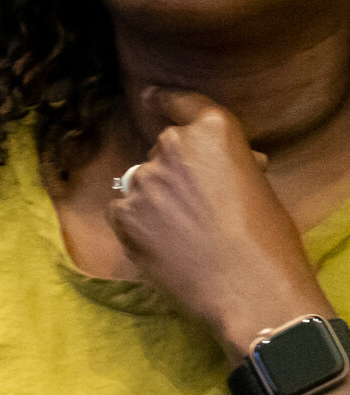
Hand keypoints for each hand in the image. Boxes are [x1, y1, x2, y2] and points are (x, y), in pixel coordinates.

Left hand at [109, 88, 330, 357]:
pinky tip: (165, 248)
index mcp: (212, 132)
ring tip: (186, 237)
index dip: (164, 100)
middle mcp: (172, 145)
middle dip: (176, 173)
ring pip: (142, 182)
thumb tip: (224, 162)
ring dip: (156, 200)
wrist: (254, 297)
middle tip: (200, 210)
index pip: (181, 103)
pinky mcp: (124, 212)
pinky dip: (138, 225)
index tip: (151, 98)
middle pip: (163, 151)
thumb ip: (231, 165)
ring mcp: (143, 178)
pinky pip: (124, 210)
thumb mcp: (261, 190)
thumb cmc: (270, 246)